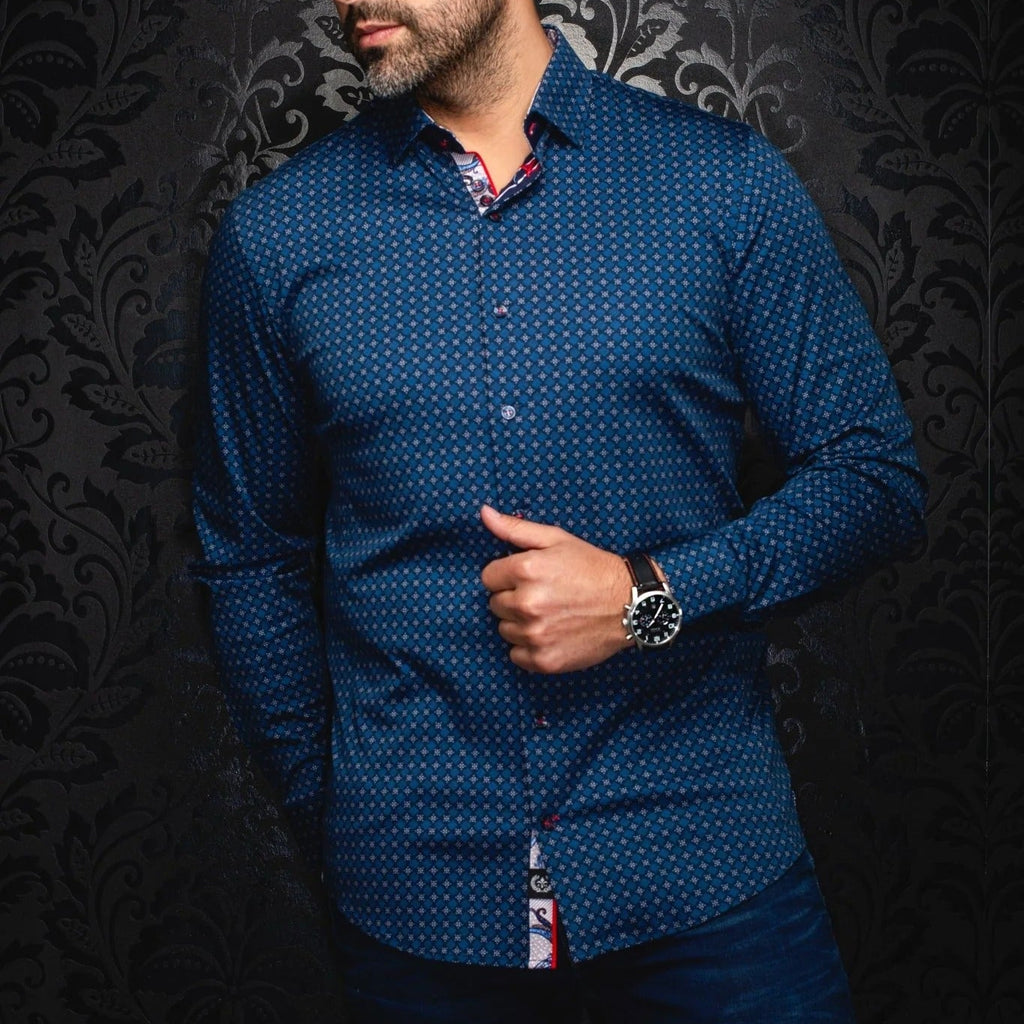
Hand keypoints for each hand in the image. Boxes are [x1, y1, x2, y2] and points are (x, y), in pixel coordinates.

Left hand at [479, 505, 633, 673]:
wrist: (630, 604)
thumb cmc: (593, 568)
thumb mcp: (556, 539)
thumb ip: (515, 528)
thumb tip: (484, 513)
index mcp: (526, 570)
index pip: (488, 577)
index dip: (507, 576)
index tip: (528, 577)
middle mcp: (527, 604)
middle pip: (495, 604)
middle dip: (513, 598)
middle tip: (543, 594)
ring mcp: (535, 635)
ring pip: (505, 630)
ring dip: (520, 623)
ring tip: (549, 614)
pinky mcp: (544, 660)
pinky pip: (516, 655)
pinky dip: (529, 647)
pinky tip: (551, 634)